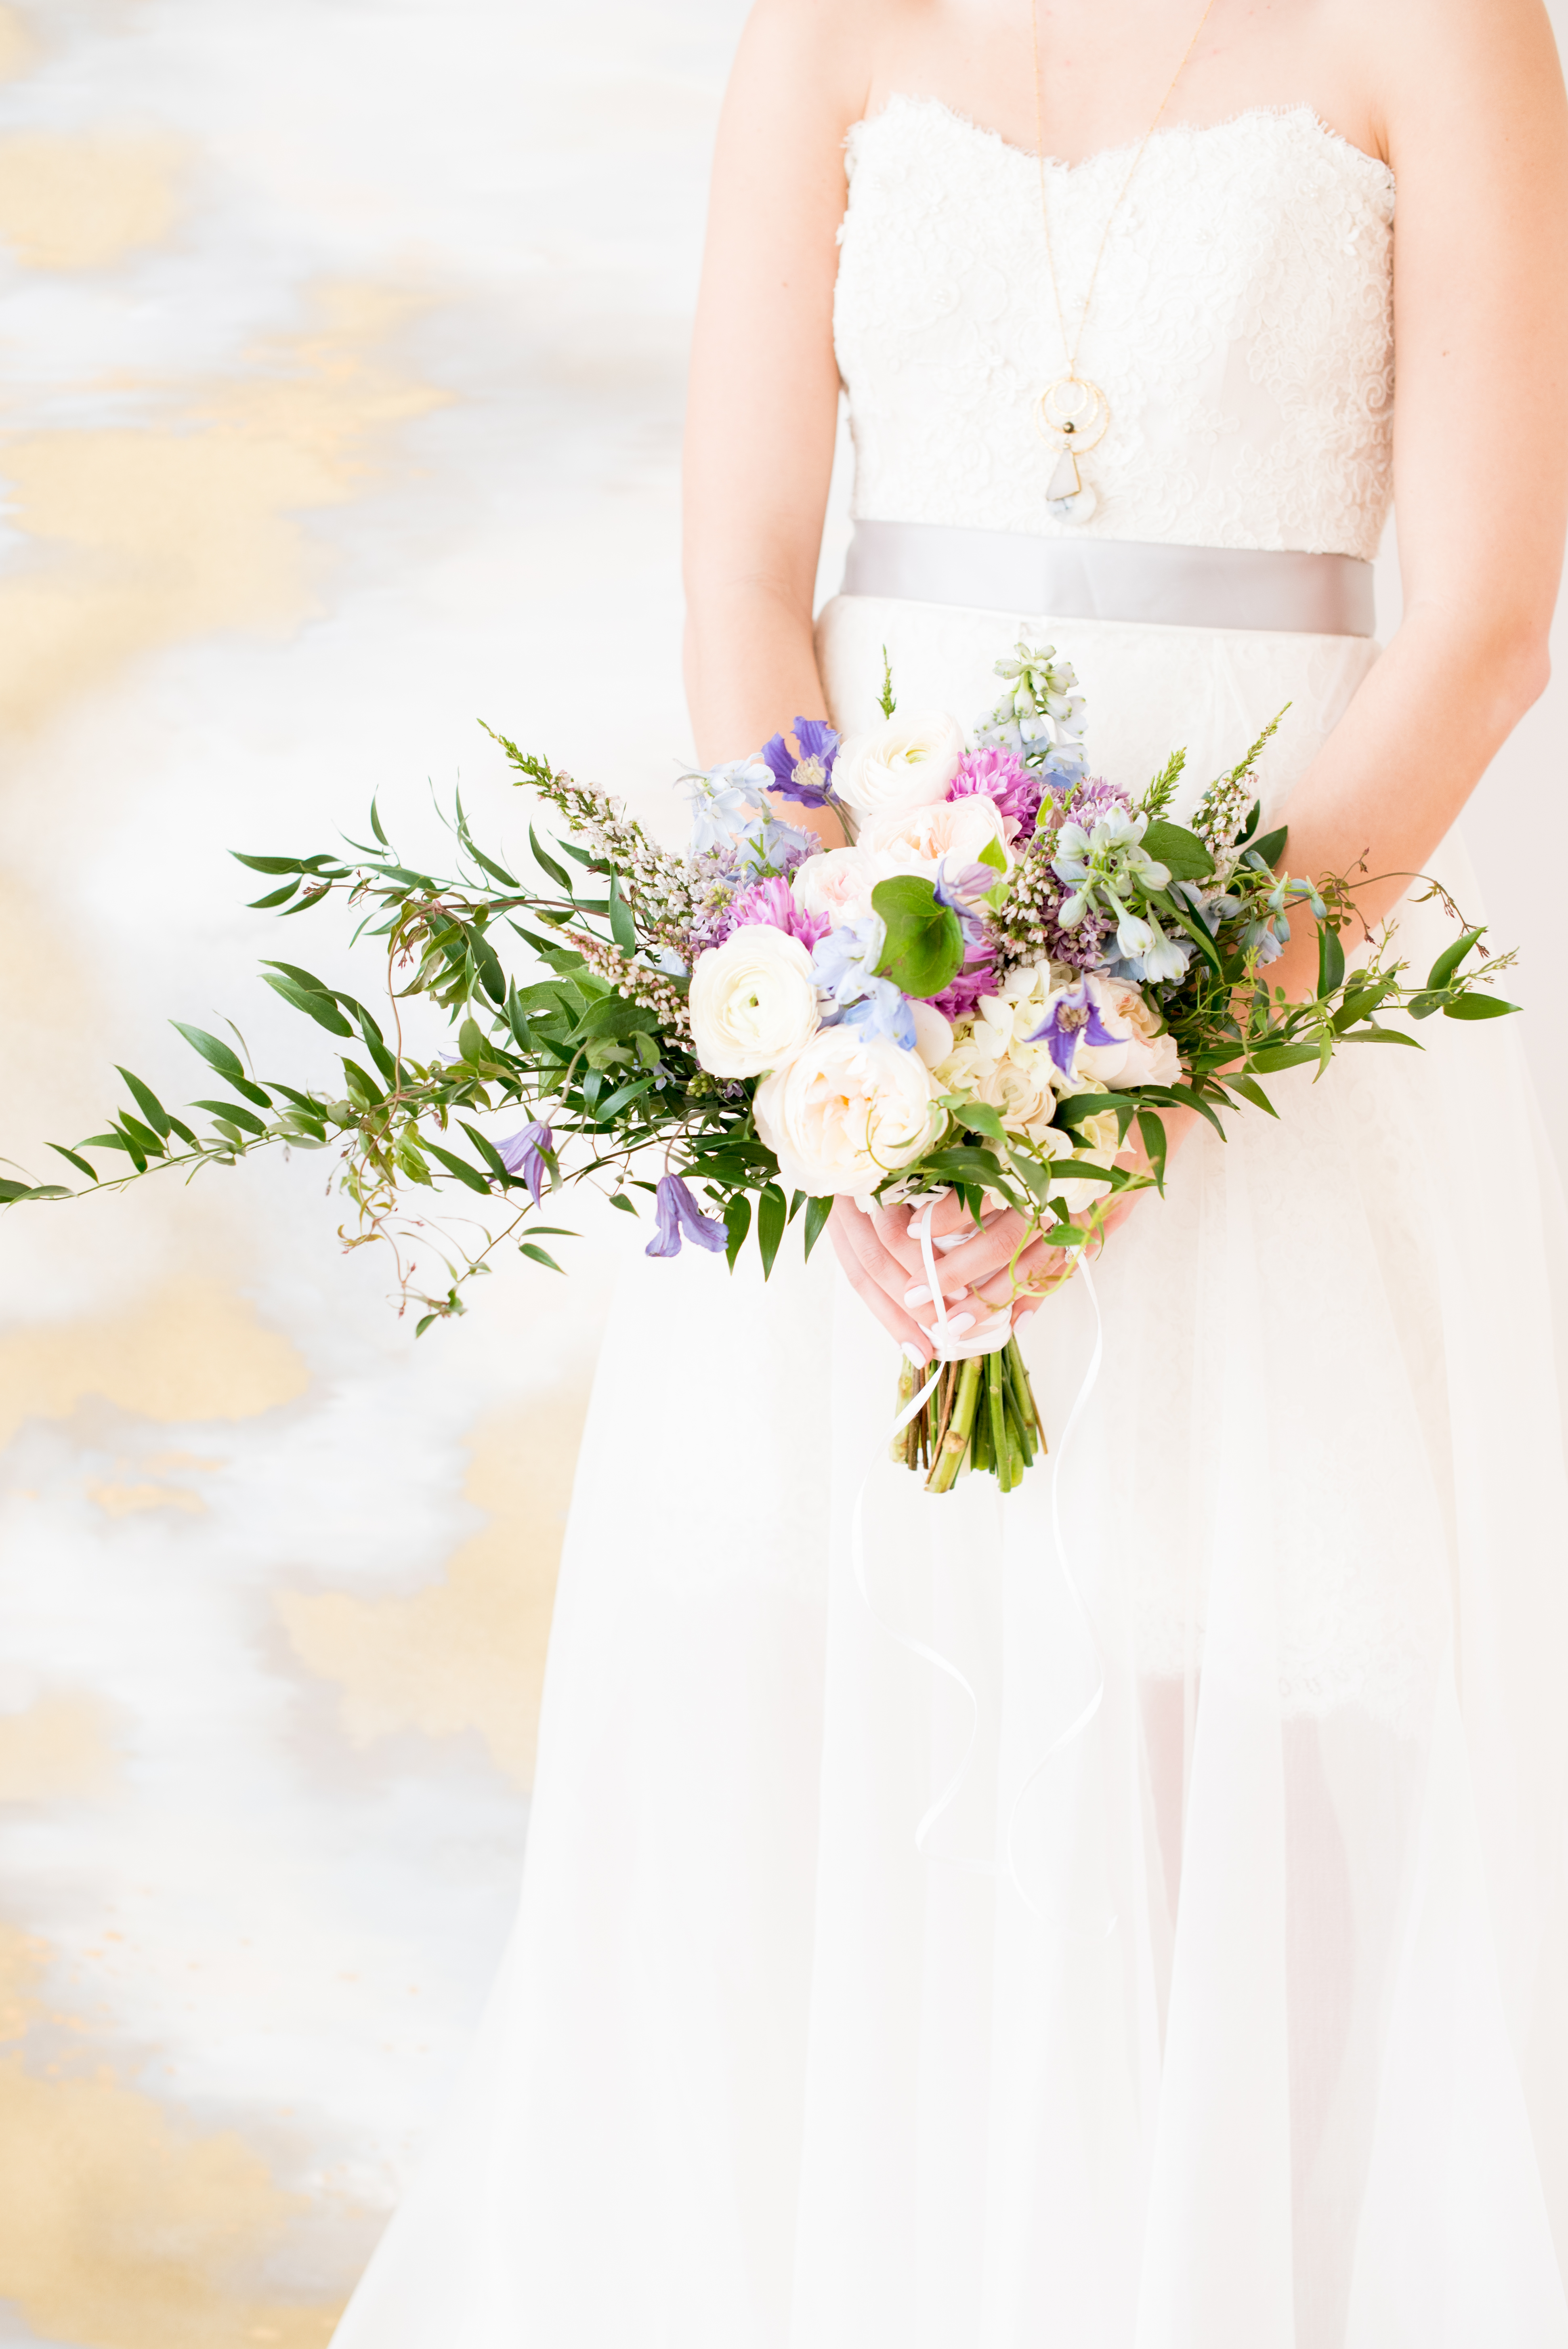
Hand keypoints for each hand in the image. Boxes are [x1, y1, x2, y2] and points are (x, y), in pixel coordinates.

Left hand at [829, 1105, 1203, 1353]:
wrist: (1162, 1101)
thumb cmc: (1092, 1095)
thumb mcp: (1041, 1105)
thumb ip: (996, 1132)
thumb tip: (936, 1158)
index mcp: (1043, 1152)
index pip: (984, 1192)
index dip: (945, 1216)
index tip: (909, 1232)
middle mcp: (1064, 1188)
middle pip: (1002, 1240)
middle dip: (956, 1272)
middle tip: (917, 1296)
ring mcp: (1087, 1212)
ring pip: (1031, 1265)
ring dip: (991, 1298)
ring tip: (955, 1324)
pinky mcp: (1103, 1225)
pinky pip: (1065, 1269)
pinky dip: (1038, 1297)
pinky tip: (1015, 1323)